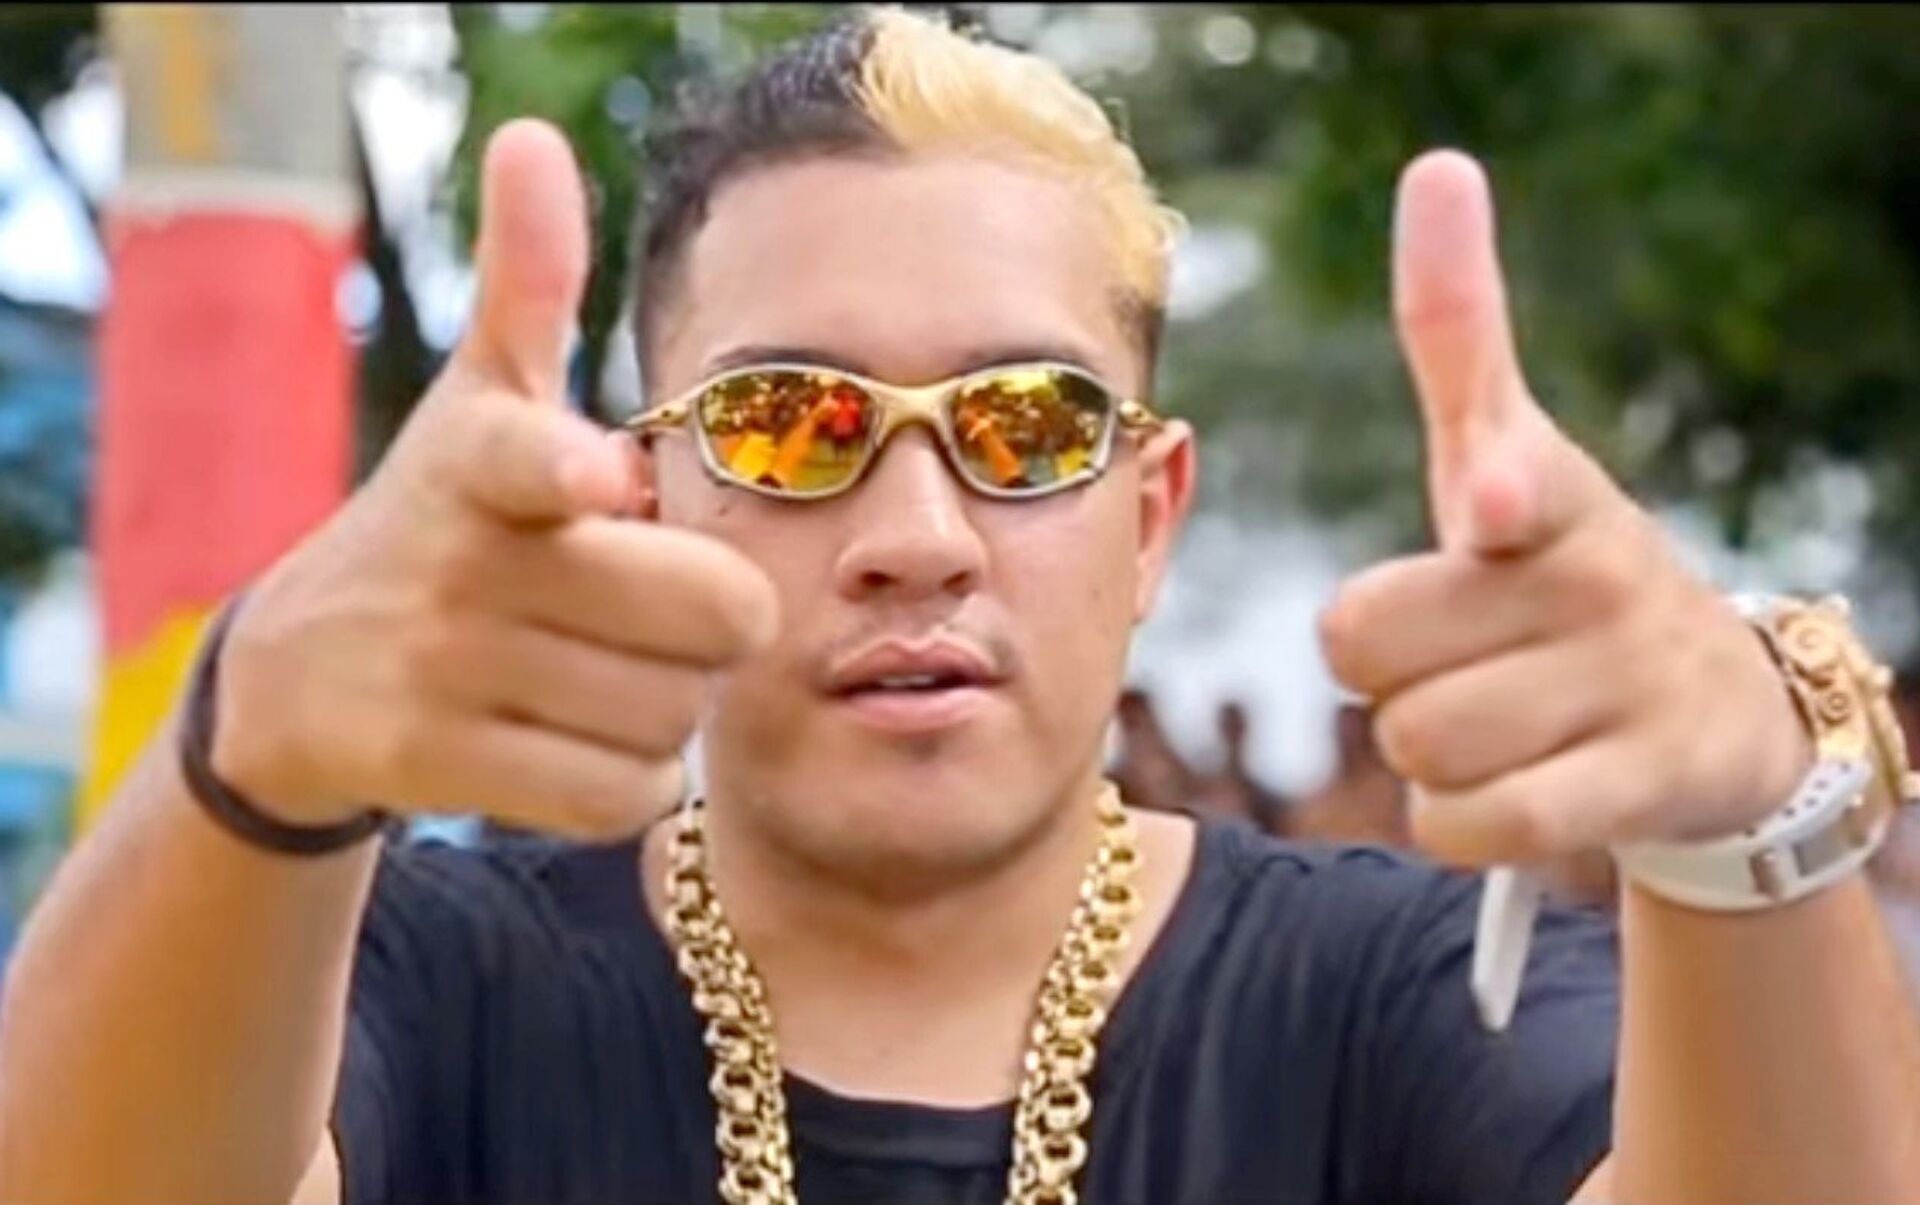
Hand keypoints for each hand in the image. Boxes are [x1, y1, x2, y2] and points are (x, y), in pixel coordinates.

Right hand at [211, 120, 778, 838]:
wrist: (301, 679)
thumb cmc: (445, 521)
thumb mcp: (480, 400)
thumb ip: (530, 283)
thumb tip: (536, 138)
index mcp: (481, 458)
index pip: (523, 456)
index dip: (569, 469)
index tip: (601, 478)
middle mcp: (459, 563)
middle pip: (706, 612)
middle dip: (718, 621)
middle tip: (672, 610)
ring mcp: (442, 672)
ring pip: (670, 712)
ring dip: (675, 703)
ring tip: (618, 672)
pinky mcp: (440, 768)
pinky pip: (622, 793)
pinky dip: (637, 779)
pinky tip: (597, 740)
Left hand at [1317, 150, 1811, 867]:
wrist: (1714, 713)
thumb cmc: (1560, 572)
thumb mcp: (1509, 451)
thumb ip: (1457, 333)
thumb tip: (1440, 165)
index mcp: (1543, 489)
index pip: (1509, 472)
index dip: (1499, 495)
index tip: (1493, 510)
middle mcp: (1592, 576)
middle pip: (1365, 649)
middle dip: (1384, 668)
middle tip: (1457, 656)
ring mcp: (1623, 686)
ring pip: (1411, 744)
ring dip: (1422, 749)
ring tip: (1493, 719)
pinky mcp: (1635, 785)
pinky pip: (1465, 825)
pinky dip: (1458, 821)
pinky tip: (1509, 788)